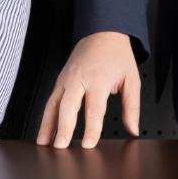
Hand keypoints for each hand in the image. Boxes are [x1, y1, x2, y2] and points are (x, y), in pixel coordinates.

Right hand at [36, 31, 141, 148]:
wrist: (102, 32)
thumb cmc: (116, 54)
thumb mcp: (131, 78)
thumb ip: (132, 106)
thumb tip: (133, 129)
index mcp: (99, 79)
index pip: (94, 109)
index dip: (91, 129)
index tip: (88, 145)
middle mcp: (79, 79)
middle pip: (68, 106)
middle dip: (64, 128)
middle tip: (61, 146)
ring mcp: (67, 79)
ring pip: (54, 103)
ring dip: (47, 124)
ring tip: (45, 143)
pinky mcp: (60, 80)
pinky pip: (50, 99)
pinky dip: (45, 116)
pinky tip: (44, 130)